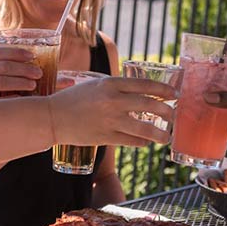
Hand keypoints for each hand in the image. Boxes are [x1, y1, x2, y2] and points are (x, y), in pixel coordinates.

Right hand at [0, 47, 41, 101]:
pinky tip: (21, 100)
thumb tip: (23, 61)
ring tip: (33, 85)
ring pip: (1, 82)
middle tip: (38, 73)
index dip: (17, 53)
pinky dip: (10, 100)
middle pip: (3, 66)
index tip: (32, 56)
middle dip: (23, 69)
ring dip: (20, 82)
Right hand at [47, 75, 175, 147]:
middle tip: (173, 115)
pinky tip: (146, 142)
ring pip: (145, 129)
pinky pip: (132, 141)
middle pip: (150, 105)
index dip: (164, 90)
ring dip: (160, 134)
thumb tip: (141, 92)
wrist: (52, 117)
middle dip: (167, 112)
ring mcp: (110, 120)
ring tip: (166, 137)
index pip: (146, 85)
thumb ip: (116, 87)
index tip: (174, 94)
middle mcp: (113, 100)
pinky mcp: (105, 137)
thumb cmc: (73, 99)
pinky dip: (142, 142)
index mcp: (110, 83)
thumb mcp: (95, 85)